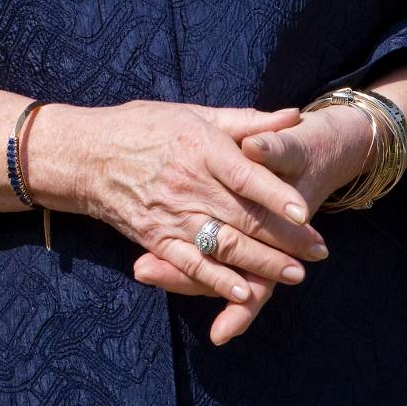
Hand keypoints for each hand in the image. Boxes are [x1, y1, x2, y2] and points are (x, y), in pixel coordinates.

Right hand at [132, 106, 367, 344]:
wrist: (88, 156)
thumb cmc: (146, 127)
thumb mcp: (195, 114)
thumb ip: (246, 121)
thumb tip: (292, 116)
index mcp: (199, 147)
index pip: (245, 174)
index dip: (276, 194)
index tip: (305, 211)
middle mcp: (187, 183)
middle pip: (243, 216)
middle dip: (284, 237)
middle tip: (318, 251)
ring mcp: (170, 215)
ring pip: (224, 245)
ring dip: (262, 263)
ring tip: (295, 274)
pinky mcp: (156, 239)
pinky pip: (190, 265)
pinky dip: (218, 281)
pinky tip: (245, 292)